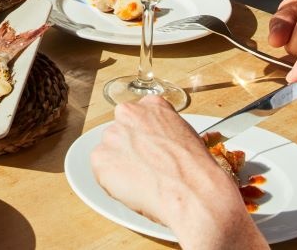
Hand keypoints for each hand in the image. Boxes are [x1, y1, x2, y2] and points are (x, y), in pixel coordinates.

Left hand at [89, 97, 256, 248]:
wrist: (193, 192)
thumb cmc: (195, 170)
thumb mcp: (186, 135)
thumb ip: (163, 130)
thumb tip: (156, 143)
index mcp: (151, 105)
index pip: (137, 117)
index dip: (142, 137)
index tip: (148, 150)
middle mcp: (128, 114)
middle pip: (120, 133)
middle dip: (128, 150)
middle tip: (145, 170)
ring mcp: (112, 135)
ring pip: (109, 152)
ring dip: (120, 166)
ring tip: (144, 182)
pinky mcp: (101, 158)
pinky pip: (103, 172)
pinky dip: (113, 183)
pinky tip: (135, 189)